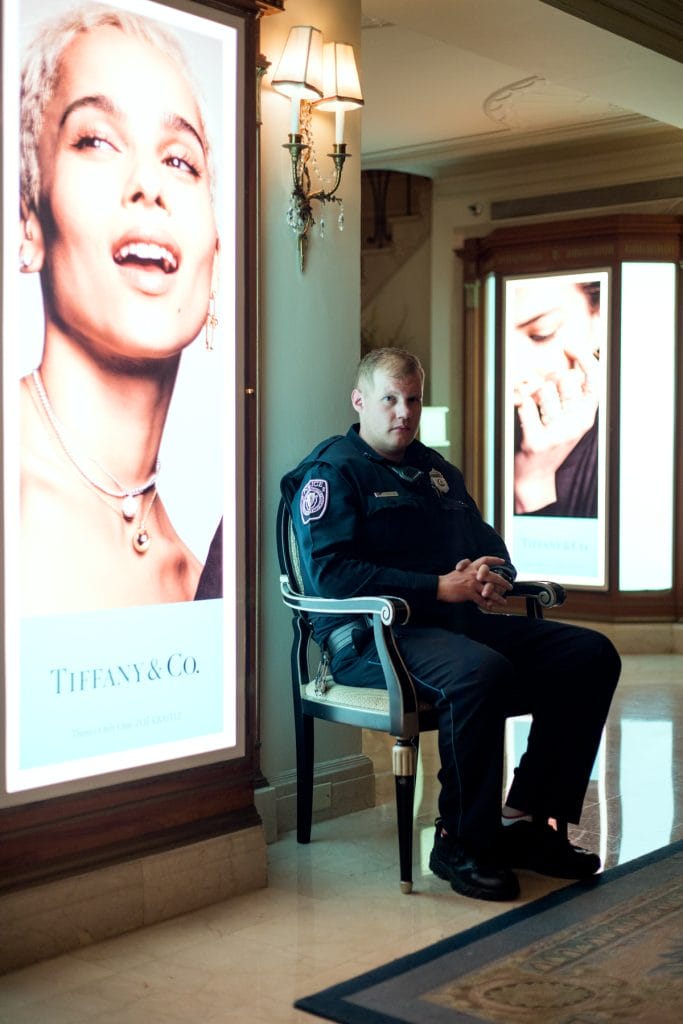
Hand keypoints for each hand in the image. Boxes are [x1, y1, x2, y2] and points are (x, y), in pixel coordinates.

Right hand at [437, 556, 511, 610]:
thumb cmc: (448, 580)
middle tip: (509, 586)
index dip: (495, 560)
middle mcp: (473, 574)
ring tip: (504, 601)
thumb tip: (477, 574)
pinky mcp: (469, 593)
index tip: (502, 561)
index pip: (485, 560)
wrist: (439, 586)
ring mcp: (472, 583)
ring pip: (489, 591)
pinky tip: (491, 608)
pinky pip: (481, 600)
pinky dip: (487, 605)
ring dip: (498, 597)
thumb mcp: (460, 571)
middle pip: (492, 576)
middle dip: (503, 582)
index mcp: (471, 567)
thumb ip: (469, 570)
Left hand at [513, 346, 598, 512]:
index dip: (584, 358)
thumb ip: (572, 392)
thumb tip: (568, 361)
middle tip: (541, 392)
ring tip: (532, 407)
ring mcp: (557, 434)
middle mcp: (576, 425)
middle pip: (564, 380)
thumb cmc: (551, 441)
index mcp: (587, 417)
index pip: (594, 380)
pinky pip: (526, 405)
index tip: (570, 346)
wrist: (535, 476)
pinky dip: (520, 404)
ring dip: (533, 393)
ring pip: (544, 390)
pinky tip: (521, 411)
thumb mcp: (570, 419)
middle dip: (549, 379)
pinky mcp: (536, 441)